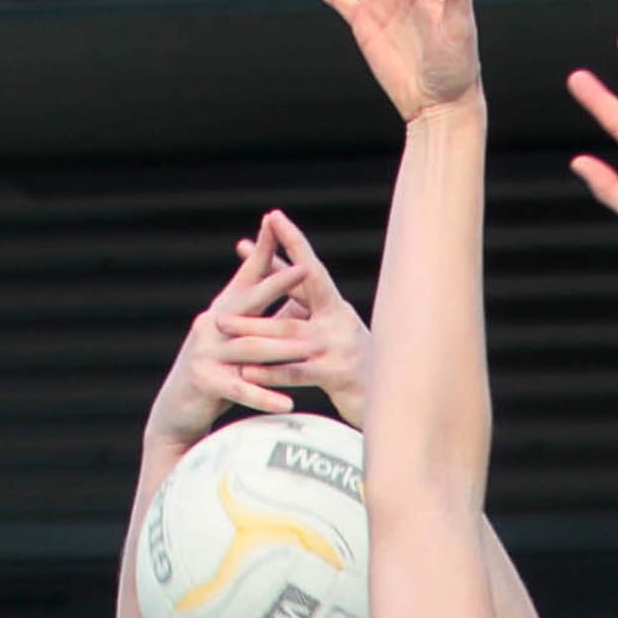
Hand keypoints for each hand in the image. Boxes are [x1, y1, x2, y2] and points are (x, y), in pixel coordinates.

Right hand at [146, 220, 322, 444]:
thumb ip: (265, 322)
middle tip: (305, 269)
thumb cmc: (215, 373)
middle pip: (249, 302)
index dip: (262, 251)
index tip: (277, 224)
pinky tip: (287, 403)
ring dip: (283, 349)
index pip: (246, 277)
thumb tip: (300, 300)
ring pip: (250, 348)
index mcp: (221, 312)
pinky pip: (240, 390)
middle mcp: (211, 325)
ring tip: (312, 349)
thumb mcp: (239, 342)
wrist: (176, 410)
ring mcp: (206, 353)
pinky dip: (265, 398)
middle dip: (278, 283)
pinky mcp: (205, 382)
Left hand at [198, 210, 371, 428]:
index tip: (272, 217)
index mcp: (336, 306)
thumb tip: (287, 272)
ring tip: (223, 322)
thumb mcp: (335, 329)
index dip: (293, 242)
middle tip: (240, 254)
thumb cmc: (358, 364)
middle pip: (297, 293)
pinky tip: (247, 372)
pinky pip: (296, 374)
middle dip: (263, 279)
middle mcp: (337, 321)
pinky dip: (270, 373)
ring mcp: (336, 348)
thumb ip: (310, 306)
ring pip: (287, 336)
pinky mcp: (336, 377)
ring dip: (252, 329)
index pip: (311, 268)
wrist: (394, 399)